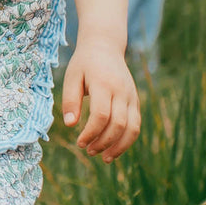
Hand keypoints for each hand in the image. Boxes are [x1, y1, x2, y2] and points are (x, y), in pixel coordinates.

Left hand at [61, 40, 139, 161]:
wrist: (105, 47)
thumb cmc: (84, 63)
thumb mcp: (72, 77)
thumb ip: (69, 100)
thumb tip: (69, 125)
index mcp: (104, 84)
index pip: (101, 115)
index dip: (91, 132)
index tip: (79, 142)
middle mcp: (122, 91)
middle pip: (118, 124)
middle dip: (104, 142)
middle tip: (88, 151)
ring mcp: (132, 97)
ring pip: (132, 128)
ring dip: (119, 146)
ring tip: (103, 157)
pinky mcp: (136, 101)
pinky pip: (136, 125)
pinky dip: (127, 140)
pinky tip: (114, 149)